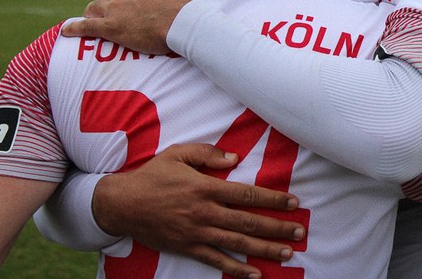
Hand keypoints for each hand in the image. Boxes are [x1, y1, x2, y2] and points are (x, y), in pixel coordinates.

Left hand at [62, 0, 195, 54]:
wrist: (181, 21)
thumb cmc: (182, 1)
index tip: (144, 7)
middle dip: (117, 6)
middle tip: (127, 18)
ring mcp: (115, 9)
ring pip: (96, 8)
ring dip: (93, 12)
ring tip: (92, 18)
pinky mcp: (110, 27)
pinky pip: (86, 27)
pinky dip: (75, 28)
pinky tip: (66, 30)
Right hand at [94, 144, 304, 278]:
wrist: (122, 204)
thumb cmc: (152, 175)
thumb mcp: (178, 154)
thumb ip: (207, 154)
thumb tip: (235, 159)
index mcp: (205, 187)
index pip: (247, 194)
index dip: (272, 199)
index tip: (292, 203)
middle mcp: (205, 212)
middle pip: (248, 221)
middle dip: (276, 227)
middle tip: (299, 232)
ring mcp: (197, 232)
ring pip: (237, 243)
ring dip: (264, 249)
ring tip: (286, 253)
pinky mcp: (188, 248)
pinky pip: (216, 261)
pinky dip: (237, 270)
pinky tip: (255, 275)